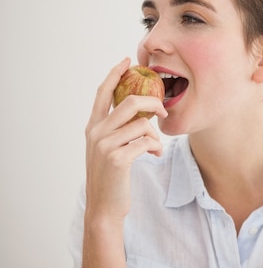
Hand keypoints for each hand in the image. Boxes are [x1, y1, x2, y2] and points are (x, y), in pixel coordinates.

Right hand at [84, 58, 167, 222]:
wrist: (104, 207)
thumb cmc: (112, 178)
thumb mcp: (110, 149)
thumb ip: (119, 130)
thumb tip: (143, 116)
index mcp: (93, 127)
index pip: (102, 93)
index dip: (114, 73)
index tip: (127, 60)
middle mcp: (96, 132)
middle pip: (130, 102)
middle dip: (153, 103)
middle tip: (164, 111)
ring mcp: (105, 145)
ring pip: (142, 124)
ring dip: (155, 136)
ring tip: (155, 148)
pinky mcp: (117, 158)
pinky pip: (146, 142)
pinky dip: (156, 148)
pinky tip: (154, 155)